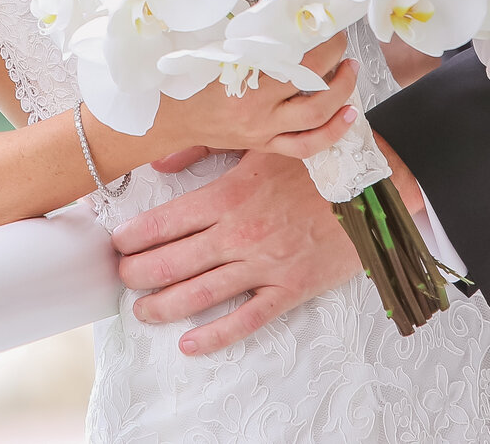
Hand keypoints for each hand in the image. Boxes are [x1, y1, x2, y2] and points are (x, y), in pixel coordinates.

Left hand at [110, 147, 361, 354]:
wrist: (373, 188)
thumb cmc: (314, 164)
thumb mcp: (258, 145)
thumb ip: (205, 150)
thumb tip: (159, 162)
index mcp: (228, 195)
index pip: (166, 222)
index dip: (134, 238)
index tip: (116, 245)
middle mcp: (240, 233)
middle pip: (173, 261)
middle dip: (139, 274)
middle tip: (120, 279)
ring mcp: (264, 264)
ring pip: (202, 293)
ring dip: (165, 305)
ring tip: (142, 311)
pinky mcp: (290, 288)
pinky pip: (248, 318)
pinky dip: (216, 335)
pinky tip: (190, 344)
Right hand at [143, 32, 358, 162]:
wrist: (177, 120)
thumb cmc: (194, 83)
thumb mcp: (217, 54)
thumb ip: (248, 40)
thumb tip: (277, 14)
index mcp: (246, 86)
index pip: (294, 64)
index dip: (320, 47)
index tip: (329, 30)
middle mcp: (260, 113)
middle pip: (312, 94)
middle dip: (337, 69)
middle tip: (344, 48)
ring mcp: (266, 133)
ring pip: (315, 121)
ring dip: (342, 98)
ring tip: (351, 76)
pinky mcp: (268, 145)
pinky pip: (306, 146)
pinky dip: (332, 133)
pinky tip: (349, 117)